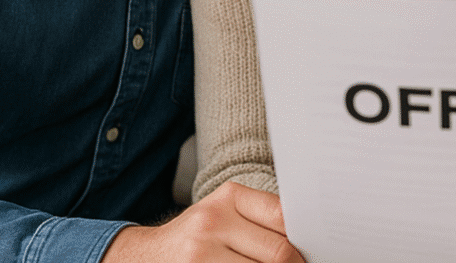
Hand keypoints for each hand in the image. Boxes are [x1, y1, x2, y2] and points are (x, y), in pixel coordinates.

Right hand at [102, 181, 303, 262]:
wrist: (146, 256)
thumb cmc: (198, 236)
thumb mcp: (225, 215)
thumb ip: (261, 220)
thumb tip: (306, 239)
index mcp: (228, 197)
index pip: (283, 217)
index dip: (303, 240)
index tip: (310, 251)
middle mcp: (212, 222)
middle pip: (277, 252)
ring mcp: (201, 254)